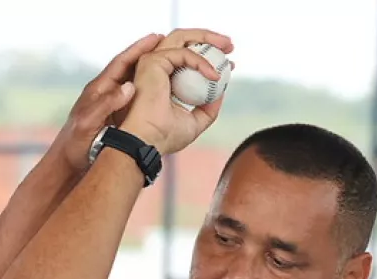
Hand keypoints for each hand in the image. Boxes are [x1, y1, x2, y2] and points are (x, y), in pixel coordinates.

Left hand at [53, 33, 163, 172]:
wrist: (69, 163)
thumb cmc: (75, 145)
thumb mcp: (88, 123)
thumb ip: (106, 104)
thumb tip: (129, 87)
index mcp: (98, 90)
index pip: (121, 63)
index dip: (138, 49)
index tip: (156, 38)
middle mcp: (106, 93)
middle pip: (130, 68)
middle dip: (149, 55)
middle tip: (170, 44)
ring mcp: (112, 104)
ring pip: (135, 82)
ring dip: (152, 72)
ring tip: (172, 63)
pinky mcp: (117, 116)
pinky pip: (137, 99)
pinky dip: (150, 91)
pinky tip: (163, 90)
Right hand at [120, 29, 233, 154]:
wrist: (147, 143)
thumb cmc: (163, 137)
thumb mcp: (194, 121)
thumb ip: (207, 108)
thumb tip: (220, 93)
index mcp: (162, 80)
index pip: (187, 58)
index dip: (209, 56)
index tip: (228, 65)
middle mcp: (155, 68)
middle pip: (183, 41)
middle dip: (209, 38)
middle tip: (229, 46)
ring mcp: (152, 63)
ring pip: (181, 37)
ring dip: (206, 37)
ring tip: (227, 47)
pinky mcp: (152, 62)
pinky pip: (184, 54)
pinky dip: (202, 62)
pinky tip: (214, 76)